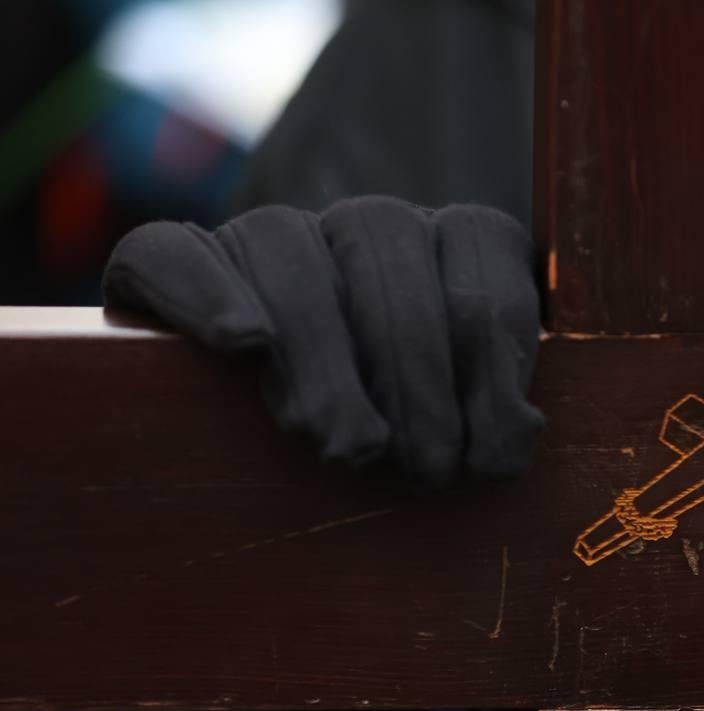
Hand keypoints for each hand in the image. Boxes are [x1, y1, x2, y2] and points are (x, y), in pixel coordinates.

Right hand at [103, 198, 543, 486]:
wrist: (268, 441)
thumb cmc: (404, 440)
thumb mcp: (465, 423)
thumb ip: (496, 414)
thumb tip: (511, 439)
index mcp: (450, 247)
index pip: (481, 262)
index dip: (494, 362)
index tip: (492, 452)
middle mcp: (365, 227)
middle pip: (390, 264)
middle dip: (418, 378)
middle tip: (426, 470)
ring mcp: (270, 236)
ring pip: (291, 258)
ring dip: (328, 362)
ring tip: (350, 447)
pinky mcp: (174, 259)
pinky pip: (173, 250)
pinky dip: (206, 292)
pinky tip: (242, 344)